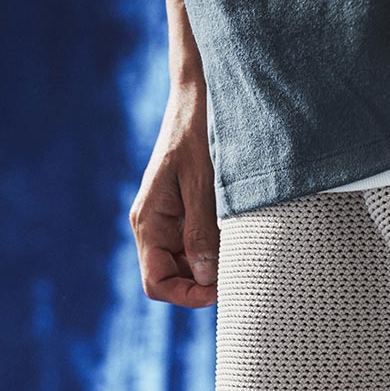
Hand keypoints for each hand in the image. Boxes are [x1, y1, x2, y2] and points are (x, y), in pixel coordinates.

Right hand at [130, 83, 218, 307]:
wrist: (199, 95)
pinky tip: (237, 238)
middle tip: (238, 273)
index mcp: (149, 220)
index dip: (187, 295)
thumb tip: (205, 277)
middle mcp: (155, 225)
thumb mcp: (203, 183)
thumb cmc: (199, 131)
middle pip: (173, 280)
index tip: (220, 289)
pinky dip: (218, 251)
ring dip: (213, 268)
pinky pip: (198, 247)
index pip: (156, 283)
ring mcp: (170, 220)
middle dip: (203, 284)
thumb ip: (201, 231)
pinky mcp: (186, 212)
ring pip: (188, 267)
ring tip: (240, 252)